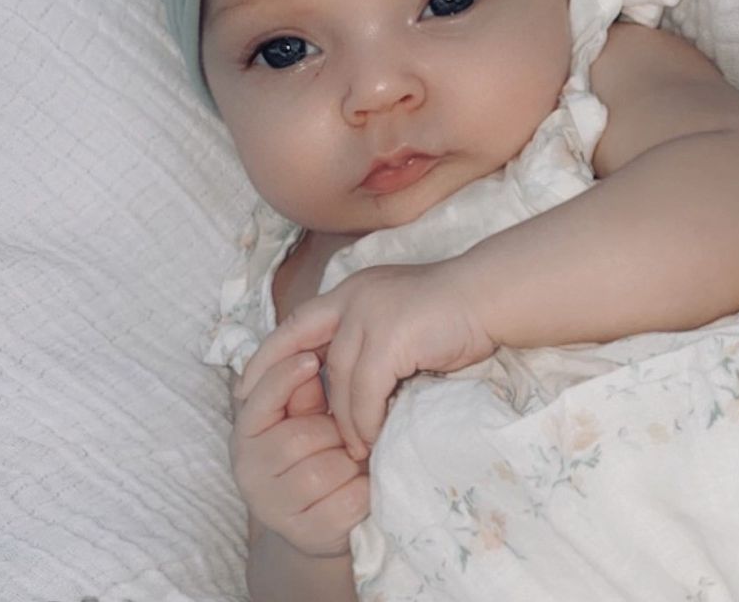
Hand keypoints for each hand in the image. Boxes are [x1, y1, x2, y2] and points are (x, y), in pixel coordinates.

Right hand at [231, 350, 368, 557]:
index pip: (260, 400)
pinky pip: (348, 501)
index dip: (284, 377)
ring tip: (353, 459)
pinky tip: (360, 484)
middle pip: (300, 437)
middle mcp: (250, 472)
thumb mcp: (303, 415)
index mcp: (246, 434)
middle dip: (332, 431)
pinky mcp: (307, 535)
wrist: (316, 517)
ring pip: (325, 470)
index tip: (311, 359)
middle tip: (345, 434)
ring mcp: (275, 508)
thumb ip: (303, 392)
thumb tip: (310, 361)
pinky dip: (363, 489)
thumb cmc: (313, 450)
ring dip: (349, 461)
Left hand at [236, 262, 495, 460]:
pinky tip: (374, 439)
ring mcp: (369, 314)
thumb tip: (357, 383)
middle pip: (309, 352)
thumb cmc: (455, 311)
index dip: (270, 353)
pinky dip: (367, 420)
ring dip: (345, 421)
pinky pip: (366, 392)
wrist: (491, 296)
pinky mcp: (388, 337)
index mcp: (354, 289)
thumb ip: (375, 339)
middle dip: (297, 394)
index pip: (298, 322)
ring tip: (355, 449)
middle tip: (290, 432)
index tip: (246, 385)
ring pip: (340, 380)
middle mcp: (353, 296)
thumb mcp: (401, 319)